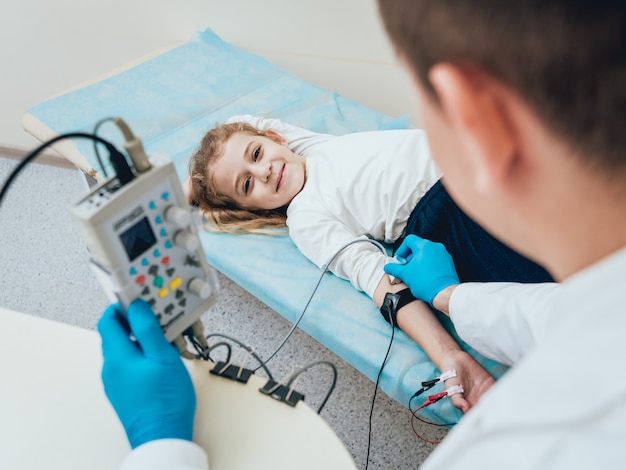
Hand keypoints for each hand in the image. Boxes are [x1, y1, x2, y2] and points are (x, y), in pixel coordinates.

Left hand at [97, 299, 195, 448]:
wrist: (163, 436)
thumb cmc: (164, 400)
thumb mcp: (162, 356)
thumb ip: (147, 328)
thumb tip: (136, 306)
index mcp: (116, 355)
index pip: (109, 319)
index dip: (123, 305)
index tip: (141, 301)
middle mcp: (111, 367)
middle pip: (118, 333)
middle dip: (138, 323)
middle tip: (161, 321)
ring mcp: (116, 381)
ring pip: (126, 349)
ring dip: (144, 340)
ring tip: (167, 341)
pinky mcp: (125, 392)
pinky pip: (130, 365)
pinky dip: (144, 356)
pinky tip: (162, 361)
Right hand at [384, 235, 459, 305]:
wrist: (444, 293)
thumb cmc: (427, 283)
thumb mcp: (405, 275)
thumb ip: (394, 269)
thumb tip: (388, 267)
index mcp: (424, 246)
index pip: (409, 240)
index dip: (401, 250)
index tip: (399, 260)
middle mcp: (435, 246)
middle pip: (417, 246)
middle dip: (409, 257)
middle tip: (405, 267)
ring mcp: (443, 254)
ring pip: (426, 253)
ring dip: (418, 260)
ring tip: (414, 272)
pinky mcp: (448, 262)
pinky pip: (434, 259)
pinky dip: (427, 264)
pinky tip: (424, 275)